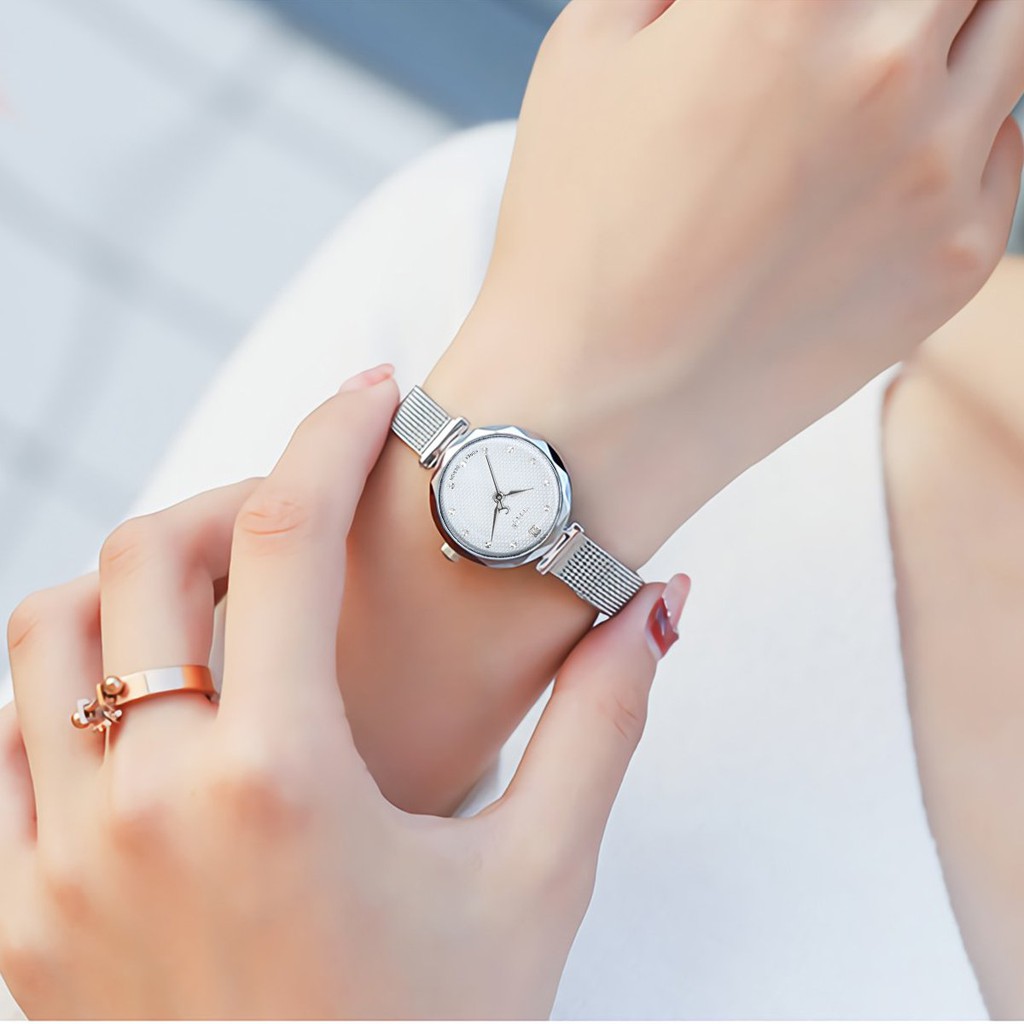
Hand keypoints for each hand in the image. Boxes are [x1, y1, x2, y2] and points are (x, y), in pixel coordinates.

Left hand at [0, 364, 688, 1018]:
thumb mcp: (537, 880)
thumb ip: (598, 726)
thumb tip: (651, 607)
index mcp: (281, 783)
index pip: (287, 532)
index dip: (332, 434)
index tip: (371, 394)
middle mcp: (146, 809)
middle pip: (138, 557)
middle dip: (226, 496)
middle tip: (302, 512)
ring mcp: (61, 869)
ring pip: (43, 638)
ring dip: (132, 586)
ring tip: (229, 605)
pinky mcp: (21, 922)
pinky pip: (3, 743)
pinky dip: (67, 686)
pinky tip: (157, 707)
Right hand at [430, 0, 1023, 561]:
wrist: (597, 407)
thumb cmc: (574, 234)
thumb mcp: (589, 52)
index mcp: (783, 3)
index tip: (807, 12)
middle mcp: (884, 72)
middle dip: (895, 2)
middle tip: (840, 37)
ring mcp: (937, 172)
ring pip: (1010, 34)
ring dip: (948, 35)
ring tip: (871, 81)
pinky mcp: (959, 260)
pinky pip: (1004, 148)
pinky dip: (960, 132)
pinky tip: (879, 170)